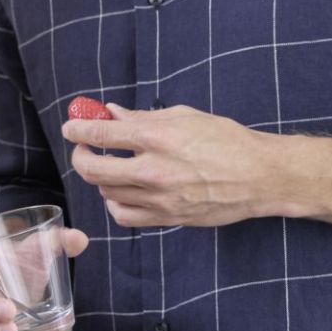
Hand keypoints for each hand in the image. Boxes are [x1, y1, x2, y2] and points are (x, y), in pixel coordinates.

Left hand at [63, 103, 276, 227]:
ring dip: (101, 179)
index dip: (78, 129)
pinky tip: (123, 192)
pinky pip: (124, 216)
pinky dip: (115, 204)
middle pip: (93, 169)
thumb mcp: (185, 117)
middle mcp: (154, 170)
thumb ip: (143, 117)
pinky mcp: (167, 217)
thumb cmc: (227, 141)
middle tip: (84, 149)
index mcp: (158, 138)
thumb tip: (112, 113)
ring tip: (112, 167)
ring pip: (107, 192)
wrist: (260, 176)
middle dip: (80, 156)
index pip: (101, 134)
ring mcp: (160, 198)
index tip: (71, 127)